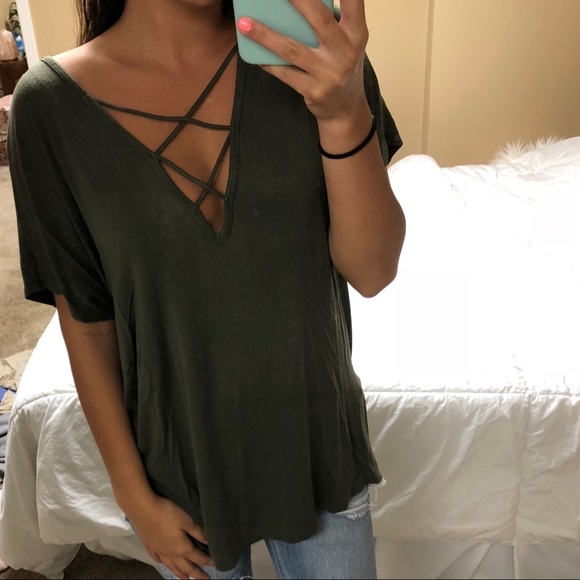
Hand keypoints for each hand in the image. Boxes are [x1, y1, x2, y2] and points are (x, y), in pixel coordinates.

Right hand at [127, 494, 212, 579]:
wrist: (142, 509)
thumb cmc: (167, 513)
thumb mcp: (187, 520)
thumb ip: (198, 532)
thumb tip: (209, 542)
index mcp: (182, 547)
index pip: (198, 557)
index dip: (207, 561)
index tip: (215, 565)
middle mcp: (171, 553)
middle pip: (185, 566)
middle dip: (196, 573)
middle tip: (204, 579)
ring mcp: (159, 550)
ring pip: (171, 566)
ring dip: (179, 573)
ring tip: (185, 578)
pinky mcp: (149, 546)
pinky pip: (158, 559)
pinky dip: (163, 564)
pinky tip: (163, 564)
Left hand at [237, 0, 369, 122]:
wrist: (346, 109)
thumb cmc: (341, 66)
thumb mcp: (346, 43)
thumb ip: (330, 23)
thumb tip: (291, 6)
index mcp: (356, 34)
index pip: (354, 3)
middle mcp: (345, 52)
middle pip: (320, 19)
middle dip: (298, 0)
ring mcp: (329, 74)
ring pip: (292, 50)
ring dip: (265, 36)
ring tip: (245, 23)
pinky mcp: (314, 91)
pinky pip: (285, 74)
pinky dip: (268, 62)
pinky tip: (254, 54)